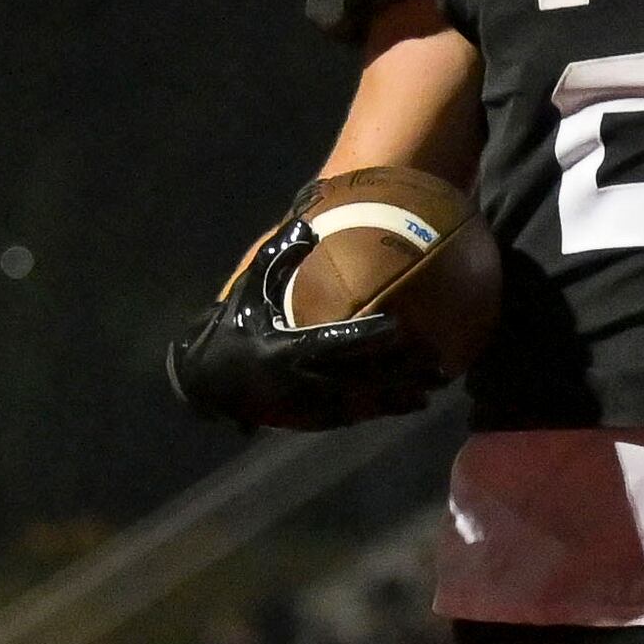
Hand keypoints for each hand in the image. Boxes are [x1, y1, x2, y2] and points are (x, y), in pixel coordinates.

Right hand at [164, 219, 441, 432]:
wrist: (206, 383)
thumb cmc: (232, 328)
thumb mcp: (249, 290)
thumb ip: (278, 258)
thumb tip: (305, 224)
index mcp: (286, 349)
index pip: (334, 341)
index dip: (367, 335)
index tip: (398, 325)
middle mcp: (301, 382)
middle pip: (360, 377)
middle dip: (399, 372)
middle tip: (436, 360)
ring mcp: (307, 405)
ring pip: (362, 402)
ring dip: (399, 396)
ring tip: (435, 387)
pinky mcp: (311, 418)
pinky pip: (353, 415)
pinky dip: (383, 410)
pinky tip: (411, 404)